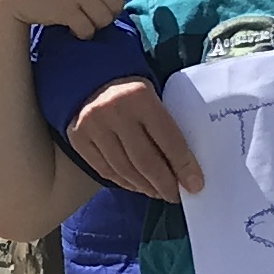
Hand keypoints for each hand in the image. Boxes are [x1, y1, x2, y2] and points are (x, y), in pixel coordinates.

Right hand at [0, 0, 129, 38]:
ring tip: (80, 20)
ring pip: (104, 19)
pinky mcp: (65, 8)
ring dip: (94, 26)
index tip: (95, 0)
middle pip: (116, 4)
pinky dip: (82, 33)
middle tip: (88, 14)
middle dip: (105, 15)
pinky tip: (71, 28)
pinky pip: (87, 29)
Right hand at [69, 74, 204, 199]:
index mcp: (141, 97)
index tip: (195, 185)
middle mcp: (114, 111)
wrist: (90, 78)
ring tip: (158, 192)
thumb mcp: (153, 96)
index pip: (168, 139)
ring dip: (145, 187)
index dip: (183, 166)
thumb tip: (185, 166)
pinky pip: (105, 170)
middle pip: (145, 161)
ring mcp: (93, 126)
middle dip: (164, 184)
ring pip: (124, 170)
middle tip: (175, 195)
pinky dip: (125, 183)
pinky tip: (137, 186)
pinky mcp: (78, 138)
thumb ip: (165, 124)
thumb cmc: (132, 92)